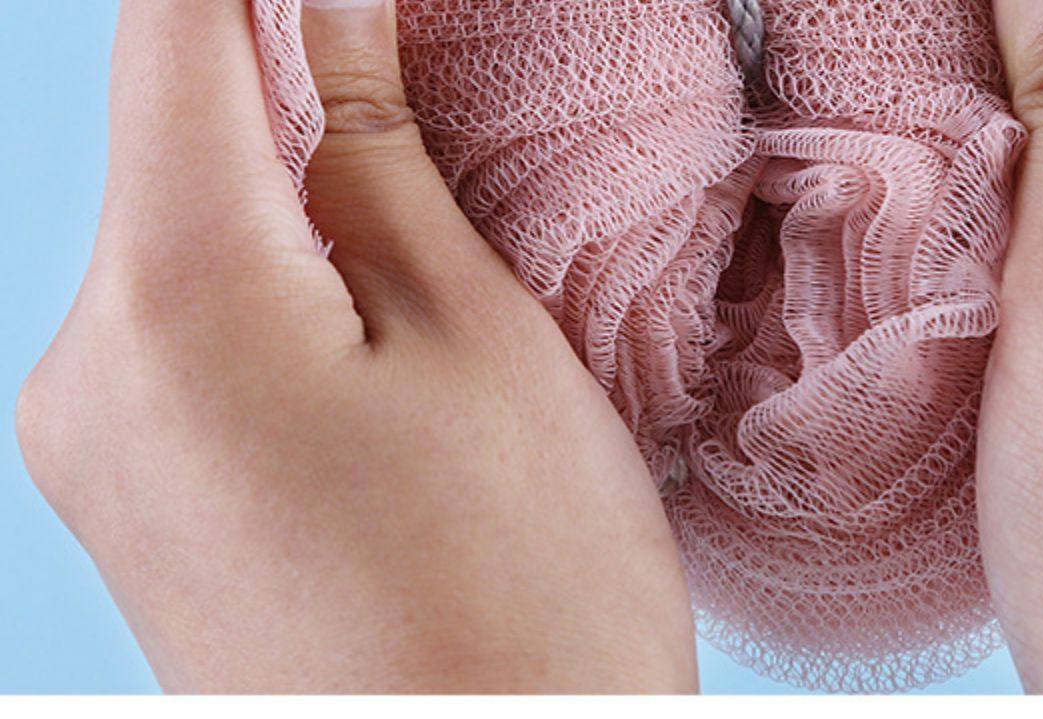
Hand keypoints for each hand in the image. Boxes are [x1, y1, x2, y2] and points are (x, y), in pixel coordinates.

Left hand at [14, 0, 694, 692]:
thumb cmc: (524, 601)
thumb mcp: (484, 346)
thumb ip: (379, 164)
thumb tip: (326, 21)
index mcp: (173, 300)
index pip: (173, 35)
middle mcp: (81, 370)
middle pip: (168, 140)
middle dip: (288, 83)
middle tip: (420, 88)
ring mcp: (90, 452)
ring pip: (178, 241)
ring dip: (286, 195)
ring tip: (423, 238)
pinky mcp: (129, 506)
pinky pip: (178, 336)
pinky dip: (266, 288)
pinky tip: (368, 327)